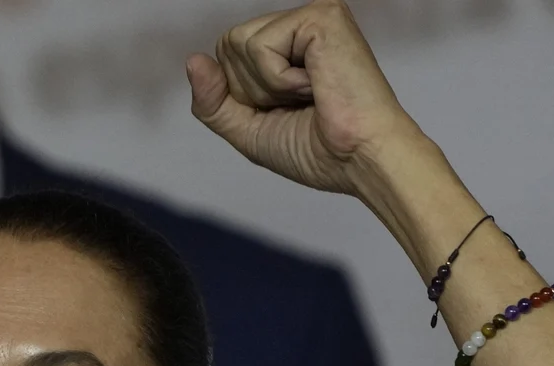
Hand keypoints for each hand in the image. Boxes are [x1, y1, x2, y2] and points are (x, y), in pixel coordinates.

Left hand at [187, 0, 426, 198]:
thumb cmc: (321, 152)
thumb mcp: (249, 131)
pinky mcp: (321, 16)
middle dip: (252, 90)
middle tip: (300, 104)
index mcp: (289, 48)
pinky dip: (279, 79)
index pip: (227, 55)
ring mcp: (312, 16)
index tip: (287, 111)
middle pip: (228, 44)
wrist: (361, 161)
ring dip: (266, 86)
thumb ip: (214, 101)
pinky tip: (316, 85)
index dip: (243, 95)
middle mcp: (301, 26)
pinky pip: (259, 45)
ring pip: (238, 43)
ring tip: (310, 94)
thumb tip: (192, 61)